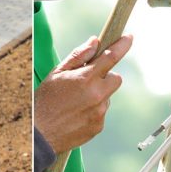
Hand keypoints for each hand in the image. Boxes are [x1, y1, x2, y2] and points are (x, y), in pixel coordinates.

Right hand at [34, 35, 132, 153]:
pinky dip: (93, 110)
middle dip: (106, 76)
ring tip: (76, 101)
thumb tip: (94, 43)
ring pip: (107, 96)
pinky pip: (102, 112)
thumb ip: (78, 56)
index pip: (111, 56)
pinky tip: (77, 113)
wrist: (41, 134)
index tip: (129, 37)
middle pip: (116, 78)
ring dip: (98, 94)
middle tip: (89, 80)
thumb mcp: (57, 73)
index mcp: (86, 78)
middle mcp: (97, 94)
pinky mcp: (99, 126)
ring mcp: (100, 111)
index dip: (122, 45)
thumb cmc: (46, 100)